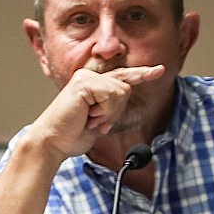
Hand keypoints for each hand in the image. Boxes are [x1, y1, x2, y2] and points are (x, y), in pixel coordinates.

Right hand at [31, 63, 165, 160]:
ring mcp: (85, 77)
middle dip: (115, 112)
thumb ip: (111, 106)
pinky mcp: (84, 83)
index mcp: (93, 84)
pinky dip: (104, 112)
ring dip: (108, 114)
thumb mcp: (100, 120)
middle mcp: (89, 76)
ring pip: (121, 92)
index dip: (142, 74)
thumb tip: (125, 93)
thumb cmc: (72, 134)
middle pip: (125, 89)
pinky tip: (87, 117)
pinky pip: (111, 95)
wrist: (53, 142)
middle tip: (95, 122)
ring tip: (89, 119)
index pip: (123, 77)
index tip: (160, 70)